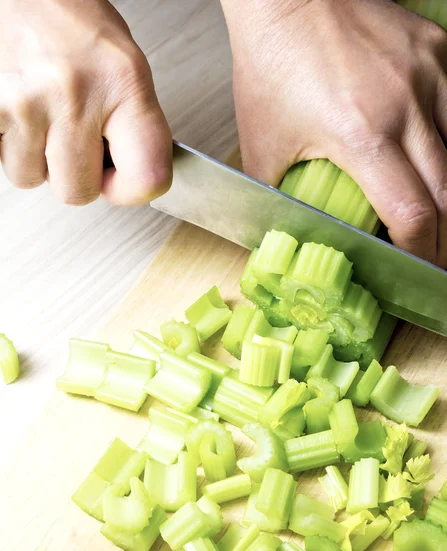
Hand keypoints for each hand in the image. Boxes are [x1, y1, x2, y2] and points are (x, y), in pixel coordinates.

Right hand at [0, 0, 171, 205]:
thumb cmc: (73, 22)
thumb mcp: (126, 68)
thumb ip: (133, 127)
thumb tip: (131, 180)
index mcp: (124, 84)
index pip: (147, 178)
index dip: (131, 190)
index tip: (120, 178)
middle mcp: (77, 94)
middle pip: (78, 192)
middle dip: (74, 174)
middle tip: (72, 138)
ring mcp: (28, 101)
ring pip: (31, 179)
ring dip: (35, 158)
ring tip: (42, 114)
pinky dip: (8, 142)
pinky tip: (20, 111)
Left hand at [221, 0, 446, 266]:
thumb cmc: (271, 65)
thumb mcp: (262, 146)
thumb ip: (275, 199)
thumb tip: (285, 237)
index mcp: (362, 134)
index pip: (413, 213)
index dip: (419, 252)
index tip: (413, 271)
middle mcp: (407, 104)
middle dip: (442, 237)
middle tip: (430, 256)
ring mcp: (430, 73)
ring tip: (431, 211)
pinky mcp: (438, 51)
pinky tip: (431, 158)